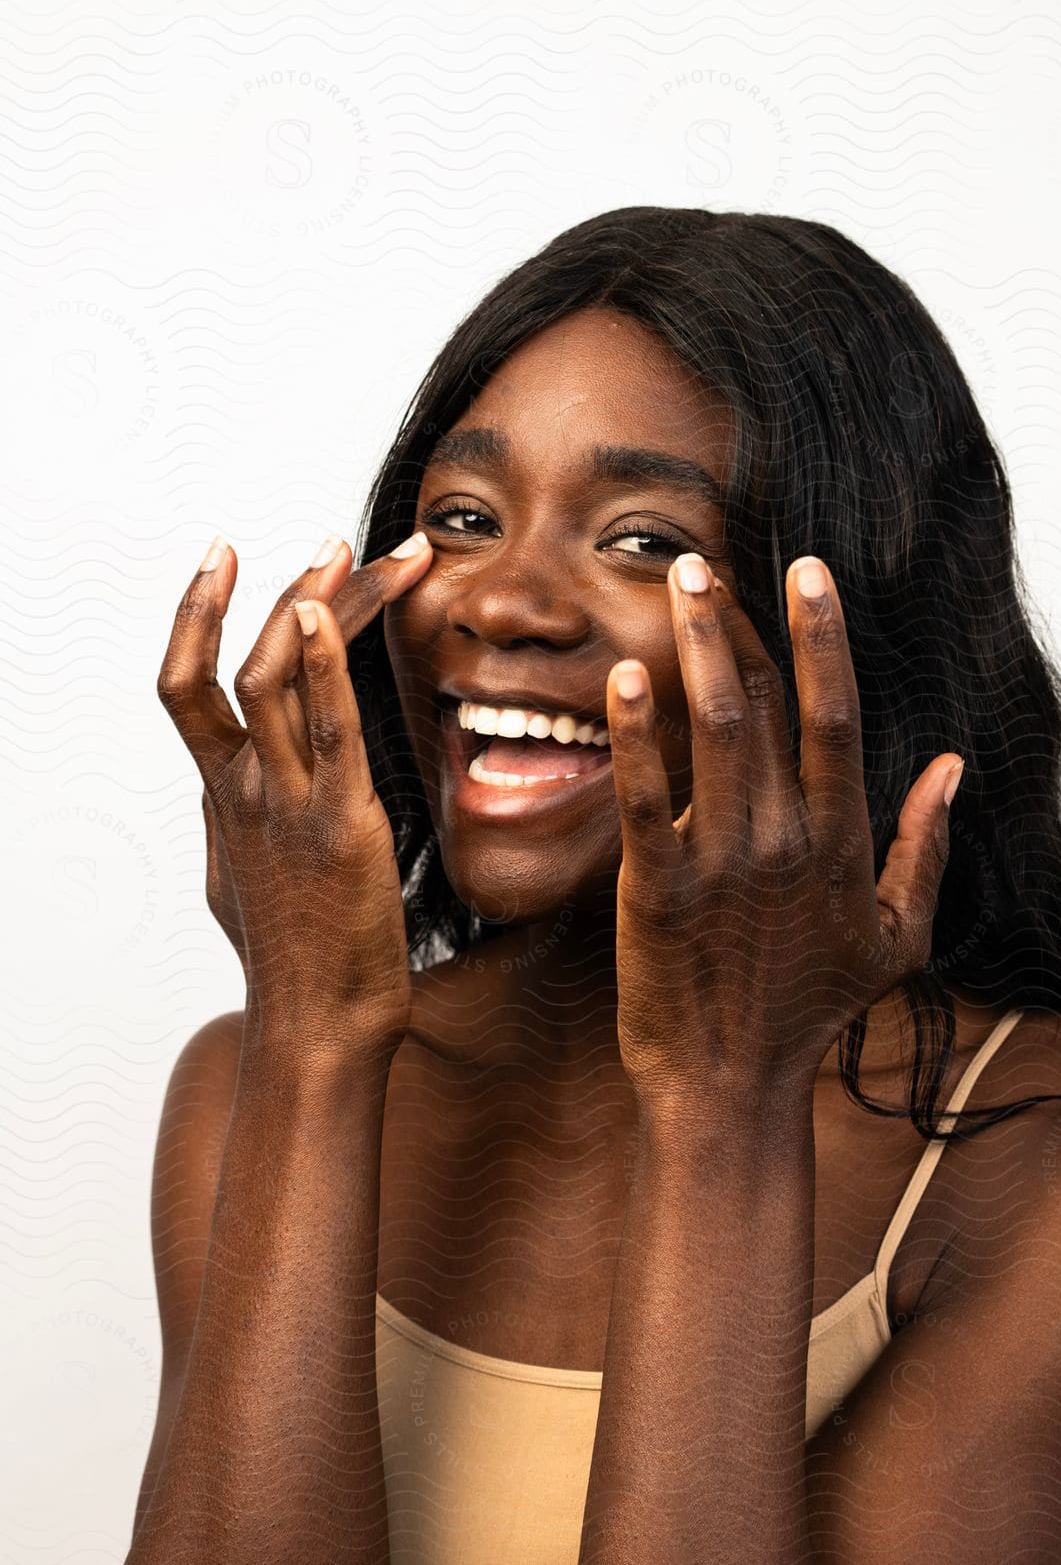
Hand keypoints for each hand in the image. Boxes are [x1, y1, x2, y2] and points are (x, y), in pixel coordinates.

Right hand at [157, 530, 432, 1056]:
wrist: (316, 1025)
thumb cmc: (292, 960)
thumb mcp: (241, 880)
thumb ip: (232, 825)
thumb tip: (224, 796)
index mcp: (223, 795)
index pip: (188, 683)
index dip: (195, 614)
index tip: (223, 556)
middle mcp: (242, 787)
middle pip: (245, 661)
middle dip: (286, 588)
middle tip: (336, 539)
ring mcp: (284, 802)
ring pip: (282, 676)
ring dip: (324, 602)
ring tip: (366, 550)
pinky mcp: (338, 824)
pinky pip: (327, 728)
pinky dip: (327, 664)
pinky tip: (330, 611)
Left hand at [604, 552, 962, 1119]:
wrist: (730, 1084)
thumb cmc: (808, 1010)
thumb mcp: (898, 938)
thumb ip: (927, 848)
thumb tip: (954, 767)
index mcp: (842, 842)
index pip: (837, 716)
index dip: (822, 638)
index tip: (808, 572)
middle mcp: (787, 839)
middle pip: (766, 705)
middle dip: (740, 621)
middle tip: (703, 555)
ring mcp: (722, 862)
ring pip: (714, 731)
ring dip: (696, 648)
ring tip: (675, 581)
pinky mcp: (656, 890)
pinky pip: (647, 798)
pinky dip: (636, 735)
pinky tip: (625, 678)